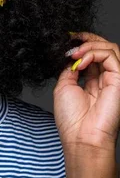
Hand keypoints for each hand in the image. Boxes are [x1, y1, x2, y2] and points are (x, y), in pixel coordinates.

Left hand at [53, 31, 119, 153]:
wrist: (81, 138)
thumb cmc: (72, 120)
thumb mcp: (64, 87)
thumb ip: (70, 69)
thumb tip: (71, 56)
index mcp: (92, 82)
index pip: (92, 55)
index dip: (82, 44)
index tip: (68, 39)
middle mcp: (105, 79)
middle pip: (103, 48)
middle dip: (86, 40)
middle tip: (71, 40)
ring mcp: (113, 79)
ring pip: (109, 48)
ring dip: (89, 45)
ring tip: (75, 53)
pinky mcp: (119, 79)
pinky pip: (111, 55)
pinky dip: (94, 53)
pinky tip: (81, 61)